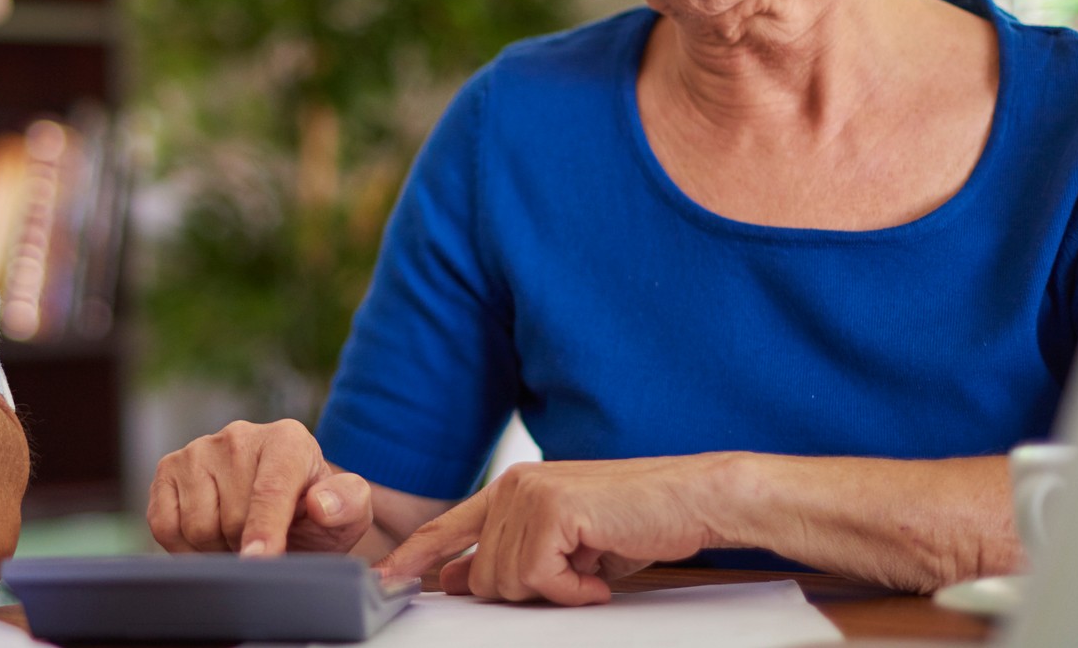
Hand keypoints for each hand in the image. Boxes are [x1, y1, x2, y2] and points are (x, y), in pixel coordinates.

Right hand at [147, 420, 372, 555]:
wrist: (281, 514)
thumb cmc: (315, 516)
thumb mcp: (348, 514)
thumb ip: (347, 504)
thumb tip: (321, 504)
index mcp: (287, 439)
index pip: (270, 489)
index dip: (264, 530)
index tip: (260, 559)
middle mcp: (239, 435)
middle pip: (231, 518)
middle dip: (247, 546)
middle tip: (264, 546)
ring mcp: (198, 449)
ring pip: (196, 526)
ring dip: (217, 548)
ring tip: (239, 538)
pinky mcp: (167, 469)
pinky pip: (164, 525)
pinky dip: (185, 547)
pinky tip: (211, 537)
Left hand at [376, 456, 740, 604]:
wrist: (693, 499)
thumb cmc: (637, 521)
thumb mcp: (565, 546)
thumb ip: (512, 555)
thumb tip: (460, 580)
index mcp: (511, 490)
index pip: (448, 528)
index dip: (414, 557)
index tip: (385, 580)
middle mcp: (512, 486)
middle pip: (483, 576)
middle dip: (529, 592)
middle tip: (576, 577)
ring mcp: (528, 494)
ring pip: (506, 581)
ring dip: (556, 590)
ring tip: (592, 568)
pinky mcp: (551, 510)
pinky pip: (538, 579)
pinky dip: (573, 590)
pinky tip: (598, 573)